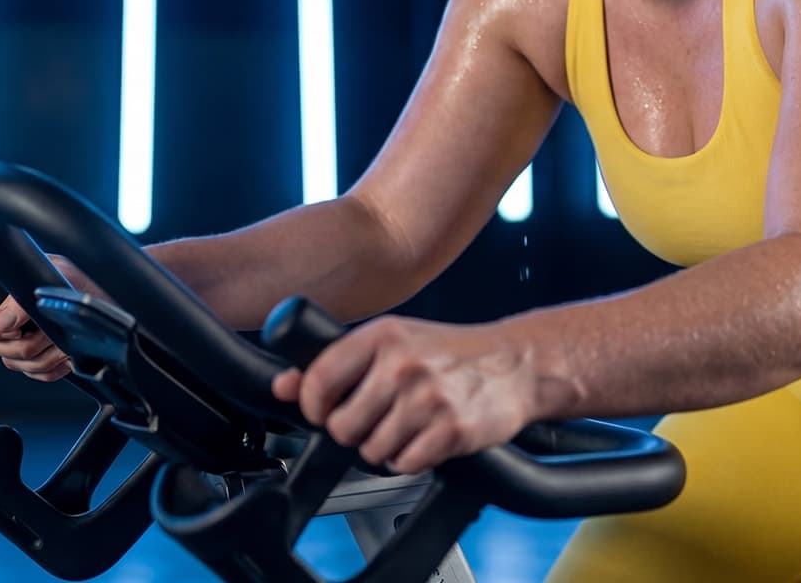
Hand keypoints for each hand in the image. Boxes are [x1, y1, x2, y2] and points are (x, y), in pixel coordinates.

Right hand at [0, 256, 85, 382]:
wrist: (116, 302)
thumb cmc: (87, 280)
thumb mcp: (56, 277)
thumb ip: (22, 299)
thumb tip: (1, 321)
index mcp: (1, 286)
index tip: (13, 328)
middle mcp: (6, 312)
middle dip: (24, 344)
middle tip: (48, 333)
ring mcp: (21, 336)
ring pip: (12, 362)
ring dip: (42, 356)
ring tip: (63, 341)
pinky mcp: (38, 354)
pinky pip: (31, 374)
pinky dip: (50, 369)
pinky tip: (65, 356)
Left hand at [270, 316, 537, 474]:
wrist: (517, 363)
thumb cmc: (452, 353)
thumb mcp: (394, 342)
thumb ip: (337, 362)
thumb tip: (282, 385)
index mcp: (382, 336)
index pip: (318, 380)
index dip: (314, 406)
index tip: (326, 410)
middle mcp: (403, 364)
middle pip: (341, 426)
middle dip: (355, 432)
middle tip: (378, 420)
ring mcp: (428, 398)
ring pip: (372, 451)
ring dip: (386, 448)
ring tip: (409, 426)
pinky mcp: (451, 430)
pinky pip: (405, 465)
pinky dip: (412, 460)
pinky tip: (427, 438)